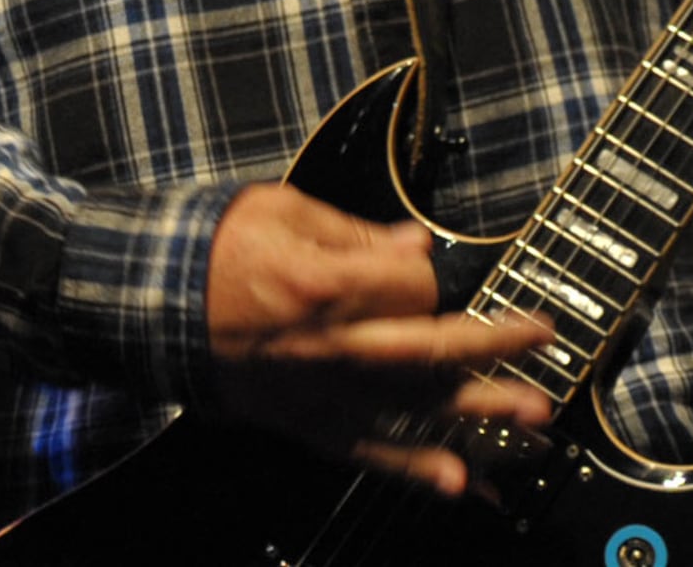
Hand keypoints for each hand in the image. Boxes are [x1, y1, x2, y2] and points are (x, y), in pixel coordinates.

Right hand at [204, 183, 556, 498]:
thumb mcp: (279, 209)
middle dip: (496, 344)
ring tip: (535, 420)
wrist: (147, 304)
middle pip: (434, 346)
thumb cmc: (211, 247)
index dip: (435, 273)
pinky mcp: (306, 423)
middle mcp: (335, 345)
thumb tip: (416, 246)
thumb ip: (354, 232)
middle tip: (544, 344)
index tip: (438, 267)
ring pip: (415, 406)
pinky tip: (461, 483)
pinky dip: (416, 469)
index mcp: (328, 283)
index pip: (416, 283)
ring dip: (480, 414)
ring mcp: (323, 391)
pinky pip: (370, 452)